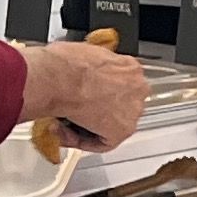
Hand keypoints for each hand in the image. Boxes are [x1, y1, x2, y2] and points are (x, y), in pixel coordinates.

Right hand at [19, 37, 150, 150]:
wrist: (58, 78)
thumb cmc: (64, 65)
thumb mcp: (85, 54)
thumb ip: (94, 68)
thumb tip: (85, 74)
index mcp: (130, 68)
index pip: (122, 84)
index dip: (101, 93)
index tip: (87, 96)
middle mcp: (137, 88)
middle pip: (121, 104)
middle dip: (98, 110)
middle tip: (76, 112)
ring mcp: (132, 110)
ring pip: (114, 123)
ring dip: (92, 127)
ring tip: (67, 123)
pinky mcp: (121, 130)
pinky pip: (105, 142)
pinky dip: (86, 142)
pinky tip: (68, 135)